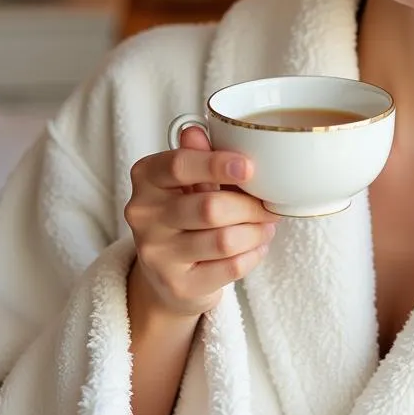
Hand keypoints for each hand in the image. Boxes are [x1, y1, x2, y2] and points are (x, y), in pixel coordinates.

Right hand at [125, 125, 279, 318]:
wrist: (169, 276)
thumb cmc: (186, 216)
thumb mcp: (188, 181)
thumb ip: (197, 155)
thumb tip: (196, 129)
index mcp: (146, 178)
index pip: (178, 165)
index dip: (216, 164)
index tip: (249, 167)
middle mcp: (143, 215)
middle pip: (210, 207)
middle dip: (250, 206)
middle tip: (270, 205)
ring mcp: (157, 254)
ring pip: (224, 240)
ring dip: (256, 231)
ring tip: (265, 225)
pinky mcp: (177, 285)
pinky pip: (230, 267)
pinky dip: (253, 254)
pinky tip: (256, 246)